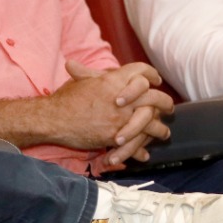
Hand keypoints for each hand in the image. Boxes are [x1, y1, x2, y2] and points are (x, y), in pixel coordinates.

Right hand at [49, 61, 172, 158]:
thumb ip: (95, 75)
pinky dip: (141, 150)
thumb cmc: (66, 98)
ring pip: (152, 123)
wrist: (53, 118)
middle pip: (155, 97)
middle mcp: (122, 98)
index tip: (156, 79)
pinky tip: (145, 153)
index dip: (151, 74)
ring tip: (164, 133)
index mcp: (114, 80)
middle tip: (169, 107)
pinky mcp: (115, 136)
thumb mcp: (82, 81)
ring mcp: (121, 118)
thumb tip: (96, 69)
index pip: (141, 72)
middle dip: (165, 102)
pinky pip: (137, 144)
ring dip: (160, 130)